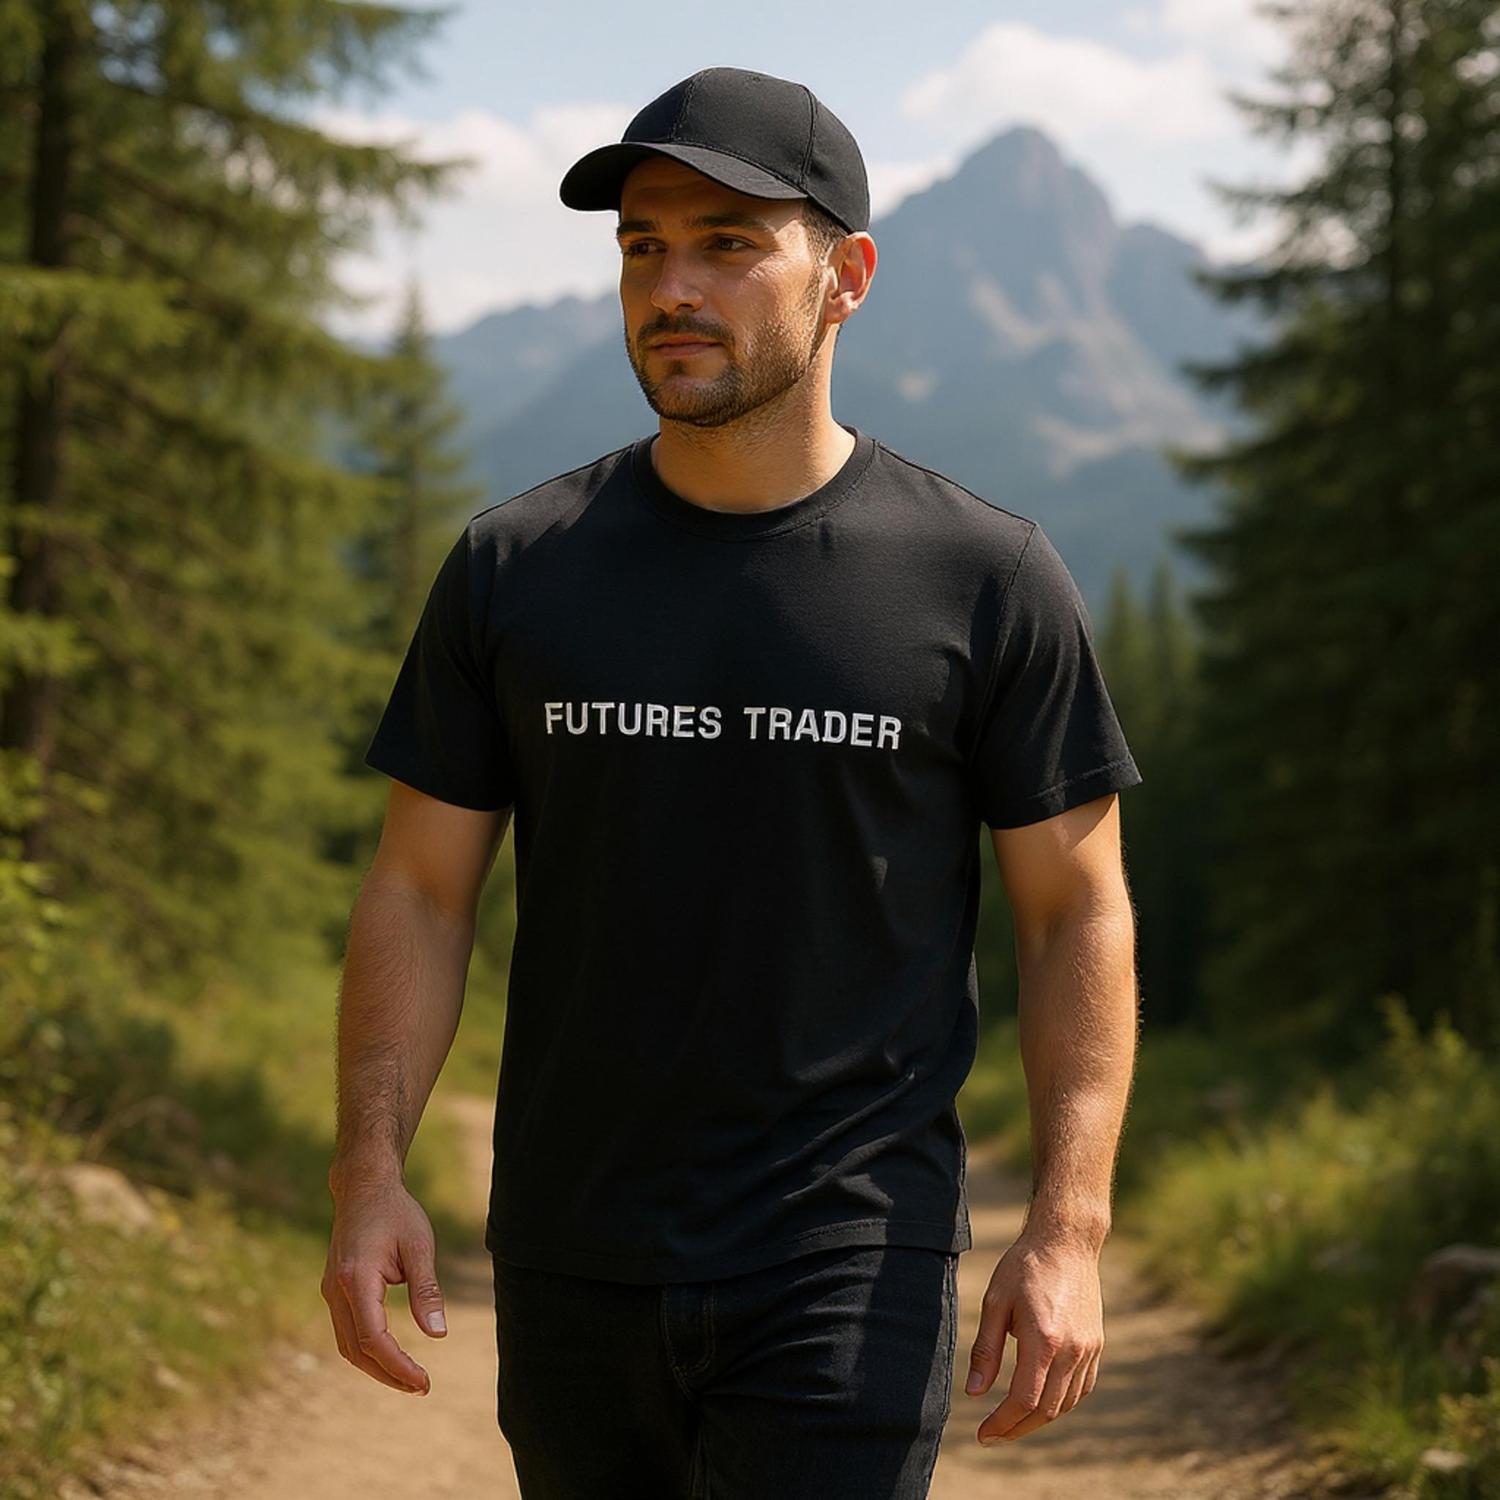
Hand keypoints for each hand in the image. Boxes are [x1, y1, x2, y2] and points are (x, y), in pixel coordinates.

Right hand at [322, 1176, 447, 1394]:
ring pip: (347, 1345)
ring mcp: (331, 1292)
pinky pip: (347, 1332)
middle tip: (421, 1387)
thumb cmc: (396, 1212)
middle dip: (388, 1374)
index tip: (424, 1382)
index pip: (373, 1338)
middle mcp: (336, 1290)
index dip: (397, 1365)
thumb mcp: (419, 1246)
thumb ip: (426, 1290)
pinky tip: (391, 1355)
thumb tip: (438, 1334)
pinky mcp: (334, 1291)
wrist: (363, 1188)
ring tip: (410, 1379)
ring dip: (376, 1367)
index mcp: (355, 1279)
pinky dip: (367, 1350)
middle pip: (356, 1350)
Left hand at [964, 1228, 1103, 1443]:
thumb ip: (986, 1350)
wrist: (1066, 1242)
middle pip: (1046, 1411)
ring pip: (1066, 1404)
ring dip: (1038, 1419)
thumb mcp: (995, 1302)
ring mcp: (1088, 1349)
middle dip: (1017, 1429)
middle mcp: (1072, 1350)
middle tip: (993, 1435)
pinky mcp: (1096, 1345)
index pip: (1024, 1400)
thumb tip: (974, 1393)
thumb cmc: (1025, 1266)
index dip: (1002, 1424)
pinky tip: (1041, 1401)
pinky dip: (1060, 1403)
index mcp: (1044, 1340)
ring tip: (1012, 1421)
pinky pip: (1080, 1388)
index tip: (982, 1434)